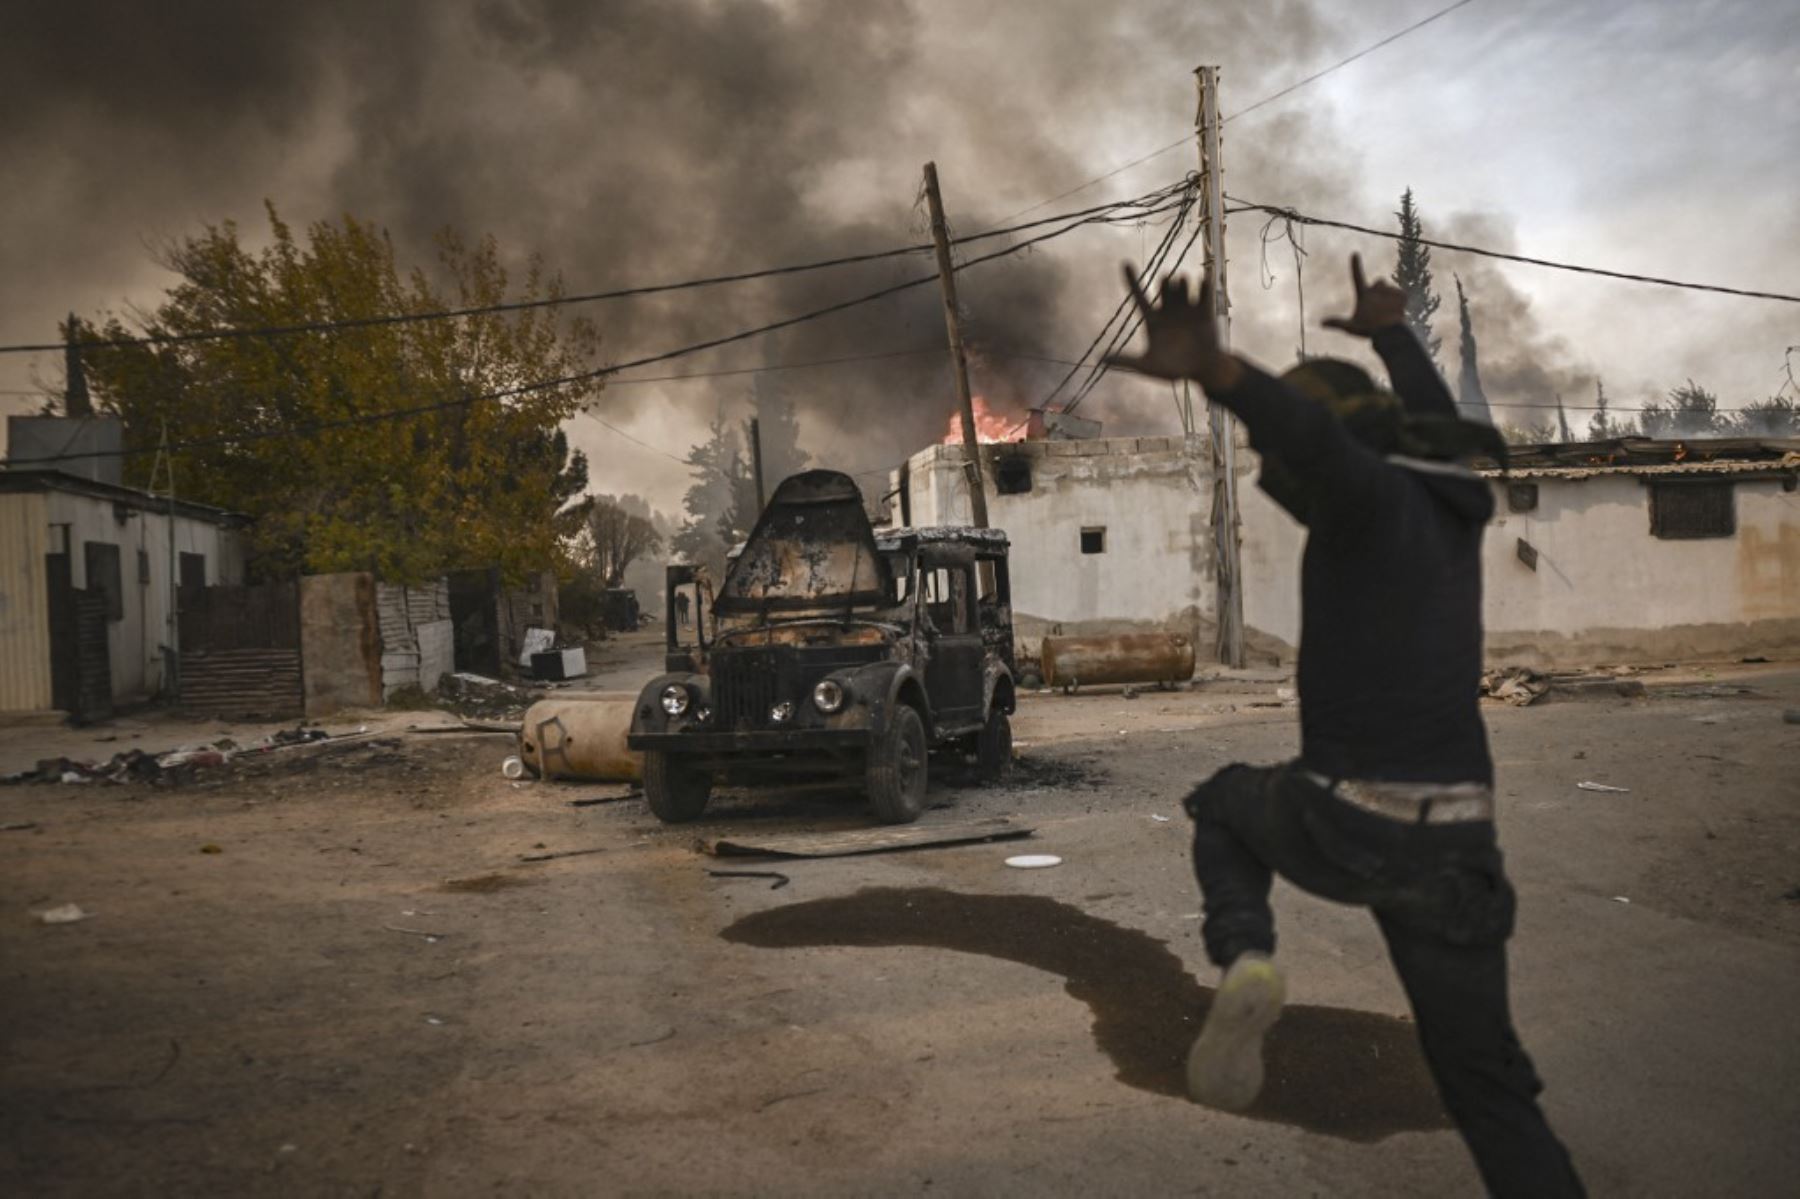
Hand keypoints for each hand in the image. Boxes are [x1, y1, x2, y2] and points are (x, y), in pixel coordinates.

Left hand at [1104, 267, 1240, 391]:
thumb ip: (1125, 361)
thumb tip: (1100, 359)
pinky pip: (1203, 292)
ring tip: (1182, 281)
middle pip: (1164, 287)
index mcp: (1152, 319)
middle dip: (1165, 283)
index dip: (1131, 279)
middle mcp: (1168, 310)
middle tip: (1167, 281)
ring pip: (1181, 286)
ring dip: (1181, 282)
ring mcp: (1186, 309)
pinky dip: (1204, 284)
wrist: (1200, 371)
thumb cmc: (1172, 370)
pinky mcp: (1204, 311)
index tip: (1124, 263)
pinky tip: (1203, 278)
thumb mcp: (1146, 366)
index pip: (1139, 295)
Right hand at [1321, 253, 1405, 337]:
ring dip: (1389, 296)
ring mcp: (1390, 291)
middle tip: (1379, 304)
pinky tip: (1397, 312)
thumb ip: (1337, 323)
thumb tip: (1321, 323)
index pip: (1357, 276)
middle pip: (1379, 282)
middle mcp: (1377, 289)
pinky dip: (1401, 302)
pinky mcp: (1402, 294)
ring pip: (1390, 289)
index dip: (1356, 265)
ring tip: (1388, 312)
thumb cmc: (1368, 330)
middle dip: (1379, 288)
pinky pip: (1402, 294)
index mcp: (1364, 294)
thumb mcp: (1350, 327)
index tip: (1355, 253)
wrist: (1388, 334)